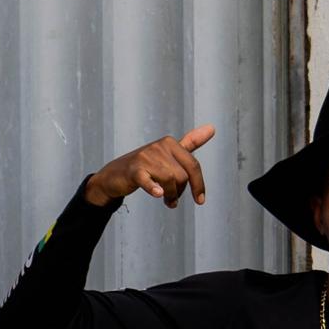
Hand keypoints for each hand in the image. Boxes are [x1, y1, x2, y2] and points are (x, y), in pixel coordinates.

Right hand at [86, 124, 214, 208]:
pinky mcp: (134, 170)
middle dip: (180, 192)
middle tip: (173, 200)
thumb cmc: (147, 165)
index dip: (199, 185)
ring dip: (170, 196)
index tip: (200, 200)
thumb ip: (190, 142)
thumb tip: (213, 127)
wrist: (116, 174)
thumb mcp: (169, 153)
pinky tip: (158, 194)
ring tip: (166, 200)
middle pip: (182, 176)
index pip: (193, 166)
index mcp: (170, 143)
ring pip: (171, 181)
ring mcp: (146, 157)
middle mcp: (159, 146)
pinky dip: (154, 188)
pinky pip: (149, 181)